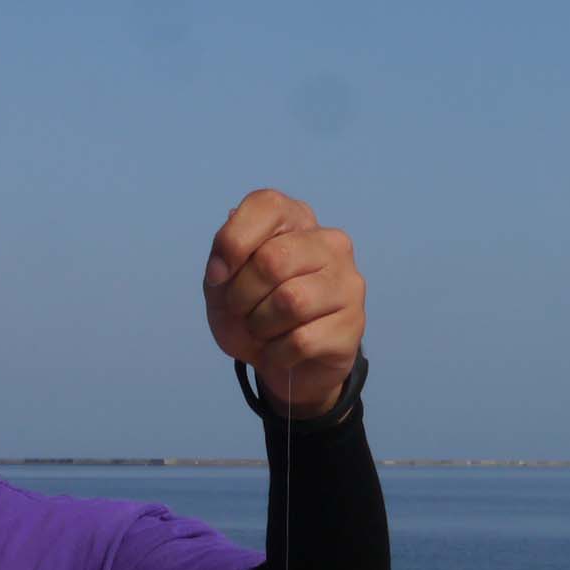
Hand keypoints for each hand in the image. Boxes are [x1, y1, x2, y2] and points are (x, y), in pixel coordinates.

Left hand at [203, 189, 364, 418]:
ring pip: (290, 301)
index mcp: (298, 220)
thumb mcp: (224, 282)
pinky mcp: (353, 325)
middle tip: (241, 312)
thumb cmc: (255, 311)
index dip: (231, 243)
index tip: (217, 277)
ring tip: (263, 331)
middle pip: (272, 260)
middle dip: (241, 295)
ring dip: (260, 326)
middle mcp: (331, 243)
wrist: (287, 364)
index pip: (267, 205)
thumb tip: (222, 266)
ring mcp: (347, 283)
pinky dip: (276, 353)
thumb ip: (222, 259)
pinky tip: (280, 352)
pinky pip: (302, 340)